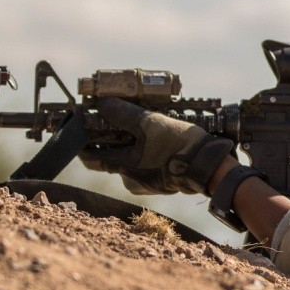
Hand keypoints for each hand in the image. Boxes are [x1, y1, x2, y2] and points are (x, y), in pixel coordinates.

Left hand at [78, 97, 233, 194]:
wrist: (209, 164)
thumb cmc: (178, 144)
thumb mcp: (149, 123)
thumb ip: (124, 114)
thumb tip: (102, 105)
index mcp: (124, 167)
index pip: (92, 158)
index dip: (83, 145)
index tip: (80, 133)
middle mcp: (131, 179)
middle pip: (112, 159)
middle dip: (113, 142)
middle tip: (117, 125)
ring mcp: (146, 184)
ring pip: (131, 162)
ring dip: (133, 147)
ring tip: (144, 130)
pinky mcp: (161, 183)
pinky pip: (146, 167)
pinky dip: (147, 155)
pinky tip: (159, 143)